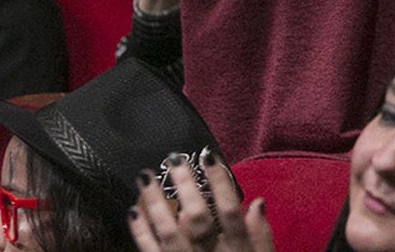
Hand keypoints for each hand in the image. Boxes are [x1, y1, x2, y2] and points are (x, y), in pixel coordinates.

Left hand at [129, 148, 272, 251]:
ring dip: (156, 204)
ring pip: (169, 233)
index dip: (220, 182)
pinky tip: (132, 212)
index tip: (209, 155)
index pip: (231, 211)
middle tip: (173, 158)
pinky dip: (140, 234)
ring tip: (145, 177)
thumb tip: (257, 202)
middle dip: (185, 187)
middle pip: (197, 219)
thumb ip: (262, 237)